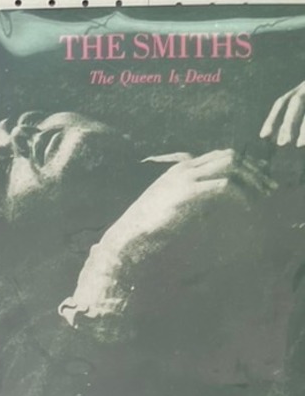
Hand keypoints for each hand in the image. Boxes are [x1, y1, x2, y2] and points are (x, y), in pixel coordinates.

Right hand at [59, 150, 276, 328]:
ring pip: (232, 167)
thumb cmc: (144, 231)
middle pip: (230, 156)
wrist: (126, 240)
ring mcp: (185, 179)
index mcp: (178, 170)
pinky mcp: (188, 194)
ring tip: (263, 197)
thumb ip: (188, 201)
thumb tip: (209, 208)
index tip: (258, 181)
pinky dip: (241, 197)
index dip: (243, 166)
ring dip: (252, 181)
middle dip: (254, 170)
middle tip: (269, 188)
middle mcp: (183, 169)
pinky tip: (247, 209)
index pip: (219, 155)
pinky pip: (225, 187)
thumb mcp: (168, 209)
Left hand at [260, 80, 304, 146]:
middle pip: (295, 101)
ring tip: (299, 145)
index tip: (264, 136)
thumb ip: (292, 120)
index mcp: (301, 89)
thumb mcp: (302, 106)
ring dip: (304, 128)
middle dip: (287, 123)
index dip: (272, 118)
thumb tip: (272, 138)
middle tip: (282, 144)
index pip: (282, 102)